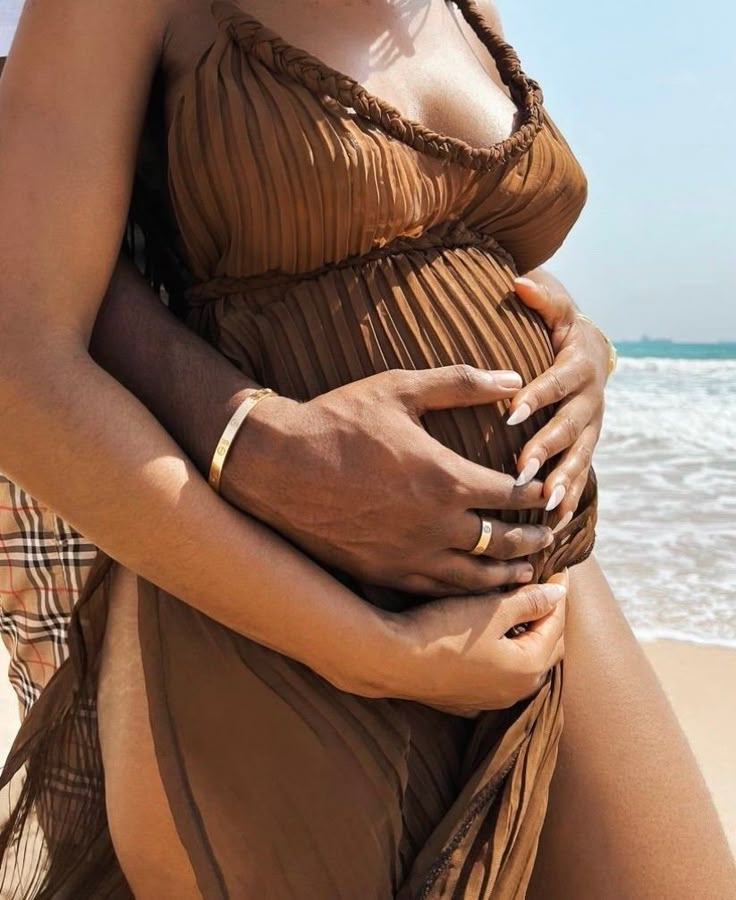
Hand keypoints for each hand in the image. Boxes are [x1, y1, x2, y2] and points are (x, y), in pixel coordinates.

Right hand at [223, 366, 553, 595]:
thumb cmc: (336, 421)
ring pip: (475, 576)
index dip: (537, 494)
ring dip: (507, 574)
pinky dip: (466, 592)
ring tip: (526, 572)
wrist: (275, 467)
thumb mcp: (399, 389)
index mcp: (445, 478)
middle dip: (533, 538)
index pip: (512, 494)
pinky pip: (437, 592)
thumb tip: (513, 377)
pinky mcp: (383, 575)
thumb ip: (461, 383)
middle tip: (550, 536)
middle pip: (503, 541)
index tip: (548, 491)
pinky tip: (473, 589)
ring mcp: (409, 556)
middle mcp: (435, 525)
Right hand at [376, 571, 567, 711]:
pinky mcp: (467, 700)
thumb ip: (528, 601)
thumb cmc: (443, 632)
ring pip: (523, 664)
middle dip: (548, 618)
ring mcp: (491, 700)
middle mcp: (517, 692)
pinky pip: (498, 675)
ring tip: (521, 609)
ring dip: (527, 638)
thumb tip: (559, 593)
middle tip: (545, 588)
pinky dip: (504, 655)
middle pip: (546, 648)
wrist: (392, 661)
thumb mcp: (491, 610)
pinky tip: (493, 639)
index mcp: (529, 668)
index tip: (559, 570)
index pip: (556, 624)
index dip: (558, 594)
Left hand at [508, 271, 608, 525]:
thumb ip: (541, 299)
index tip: (511, 412)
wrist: (589, 350)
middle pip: (570, 427)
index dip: (537, 396)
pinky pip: (579, 476)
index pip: (557, 382)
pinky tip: (549, 524)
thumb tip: (519, 282)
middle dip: (547, 449)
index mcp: (579, 366)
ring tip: (543, 505)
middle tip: (521, 469)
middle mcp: (591, 399)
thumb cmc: (559, 328)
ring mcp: (591, 427)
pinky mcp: (586, 446)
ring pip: (579, 457)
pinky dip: (566, 499)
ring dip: (562, 482)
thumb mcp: (556, 310)